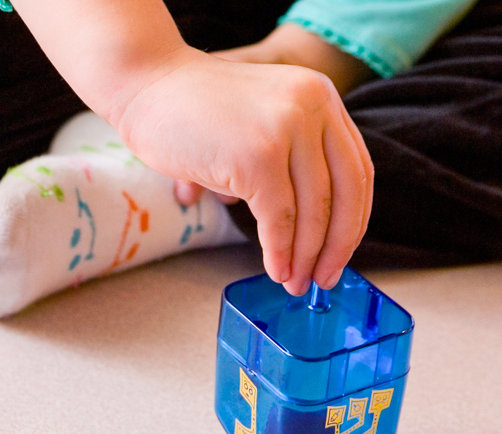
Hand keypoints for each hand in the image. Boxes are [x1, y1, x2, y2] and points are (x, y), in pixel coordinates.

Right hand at [120, 46, 373, 294]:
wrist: (144, 83)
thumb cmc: (195, 110)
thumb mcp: (264, 121)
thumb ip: (292, 160)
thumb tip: (312, 235)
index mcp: (321, 96)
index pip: (357, 170)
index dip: (352, 220)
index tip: (339, 253)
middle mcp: (313, 106)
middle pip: (345, 193)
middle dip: (336, 246)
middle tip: (324, 279)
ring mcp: (286, 129)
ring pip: (313, 210)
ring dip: (305, 257)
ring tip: (295, 282)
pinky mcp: (258, 156)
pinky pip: (279, 218)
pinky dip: (279, 251)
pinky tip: (275, 269)